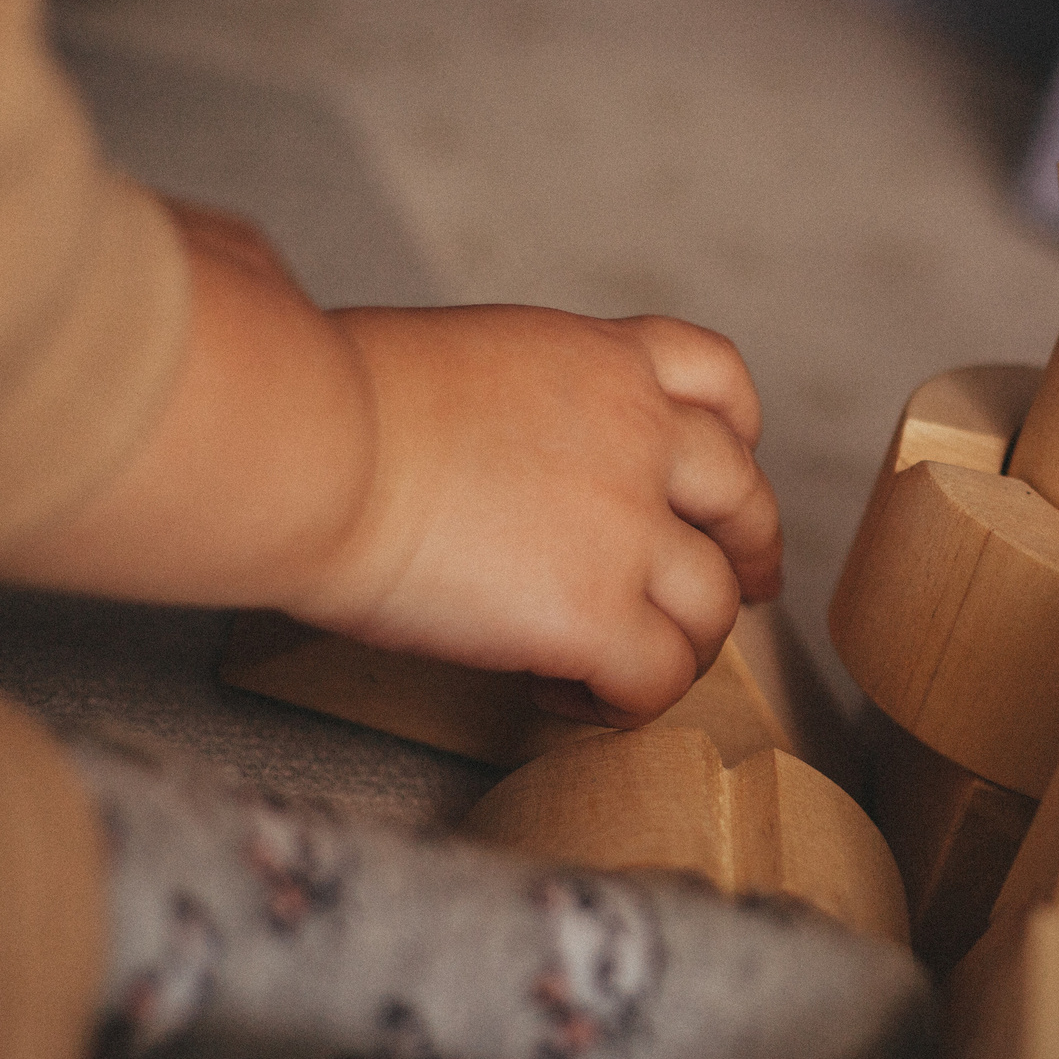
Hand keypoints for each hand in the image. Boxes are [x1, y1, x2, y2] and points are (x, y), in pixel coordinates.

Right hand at [303, 301, 782, 725]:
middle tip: (746, 593)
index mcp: (602, 359)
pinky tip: (562, 692)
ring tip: (617, 667)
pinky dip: (624, 701)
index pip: (717, 381)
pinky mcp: (596, 614)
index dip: (738, 437)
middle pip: (744, 501)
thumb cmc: (330, 402)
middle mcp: (639, 437)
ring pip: (714, 605)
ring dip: (681, 644)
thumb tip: (488, 442)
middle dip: (750, 553)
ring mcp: (629, 528)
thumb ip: (518, 397)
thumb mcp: (458, 358)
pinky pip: (658, 679)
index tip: (731, 473)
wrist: (309, 446)